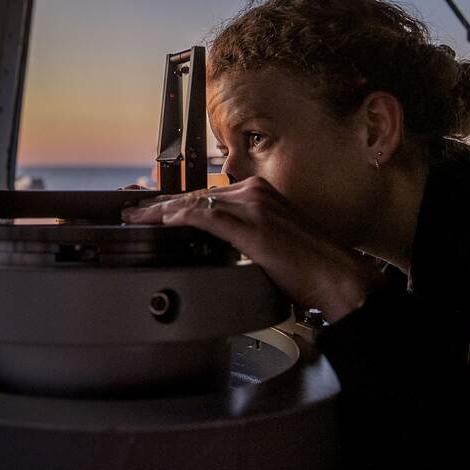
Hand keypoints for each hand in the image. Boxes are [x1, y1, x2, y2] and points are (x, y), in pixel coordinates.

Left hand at [121, 176, 386, 321]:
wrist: (337, 276)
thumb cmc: (308, 265)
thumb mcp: (270, 240)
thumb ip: (243, 233)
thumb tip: (216, 241)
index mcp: (258, 193)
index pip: (205, 195)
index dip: (173, 203)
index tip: (151, 209)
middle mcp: (254, 193)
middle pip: (194, 196)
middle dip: (159, 206)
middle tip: (132, 211)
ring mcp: (254, 208)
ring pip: (196, 204)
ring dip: (161, 212)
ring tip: (137, 219)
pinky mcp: (254, 228)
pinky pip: (208, 218)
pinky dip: (182, 219)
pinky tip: (164, 223)